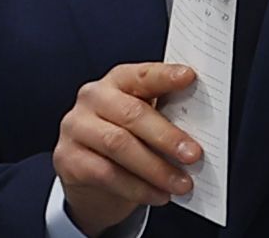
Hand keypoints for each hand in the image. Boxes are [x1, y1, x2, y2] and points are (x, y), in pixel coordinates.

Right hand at [53, 63, 202, 236]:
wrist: (89, 174)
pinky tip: (158, 195)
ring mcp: (76, 127)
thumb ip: (165, 116)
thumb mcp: (144, 121)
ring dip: (156, 168)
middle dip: (166, 136)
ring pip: (119, 146)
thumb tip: (201, 128)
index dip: (165, 75)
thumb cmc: (126, 138)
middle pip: (132, 113)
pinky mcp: (67, 158)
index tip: (190, 78)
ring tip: (181, 183)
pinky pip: (106, 174)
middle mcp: (93, 97)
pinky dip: (137, 187)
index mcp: (117, 81)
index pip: (142, 74)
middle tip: (193, 154)